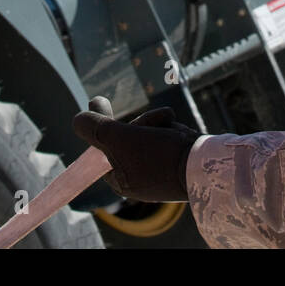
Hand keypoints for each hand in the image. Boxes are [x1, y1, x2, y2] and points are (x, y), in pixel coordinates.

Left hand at [72, 96, 201, 202]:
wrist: (207, 165)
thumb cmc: (158, 155)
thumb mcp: (118, 138)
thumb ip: (94, 128)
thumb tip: (78, 119)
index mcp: (121, 181)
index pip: (103, 149)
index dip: (105, 127)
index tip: (101, 104)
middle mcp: (139, 179)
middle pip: (127, 137)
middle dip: (140, 124)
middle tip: (148, 123)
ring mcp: (160, 170)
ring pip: (149, 132)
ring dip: (157, 123)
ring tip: (169, 127)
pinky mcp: (179, 161)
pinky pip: (168, 136)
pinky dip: (172, 128)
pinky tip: (181, 133)